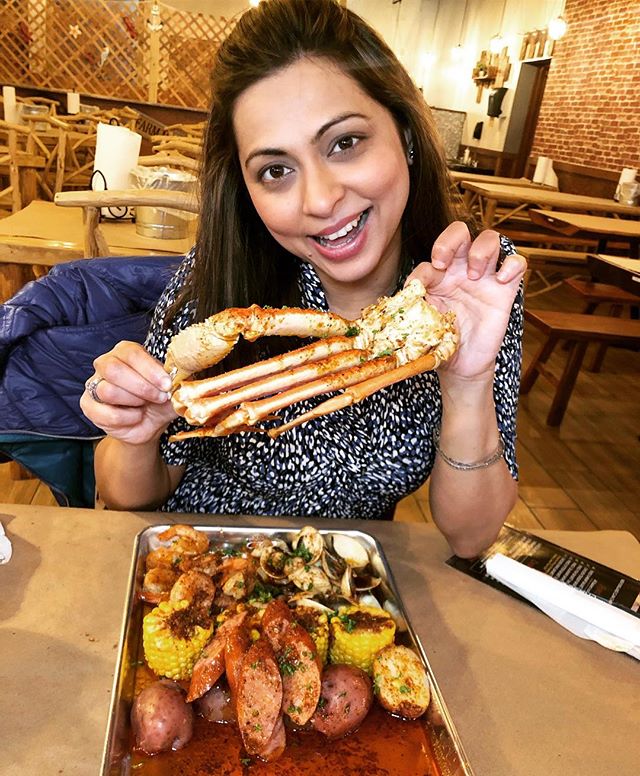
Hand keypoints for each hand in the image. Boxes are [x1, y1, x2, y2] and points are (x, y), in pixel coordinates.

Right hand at [80, 341, 176, 444]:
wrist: (148, 425)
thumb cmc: (158, 401)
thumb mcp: (172, 390)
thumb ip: (177, 381)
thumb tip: (182, 378)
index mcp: (126, 352)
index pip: (132, 353)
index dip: (150, 370)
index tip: (167, 384)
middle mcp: (106, 363)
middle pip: (114, 369)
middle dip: (142, 387)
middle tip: (159, 397)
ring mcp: (94, 384)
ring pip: (108, 391)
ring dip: (134, 402)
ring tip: (144, 406)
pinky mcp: (88, 405)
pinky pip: (104, 412)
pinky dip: (125, 418)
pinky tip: (134, 417)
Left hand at [406, 222, 526, 381]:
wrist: (461, 364)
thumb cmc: (440, 340)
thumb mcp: (422, 322)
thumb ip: (415, 304)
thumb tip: (406, 292)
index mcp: (439, 275)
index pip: (431, 257)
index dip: (423, 269)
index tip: (418, 287)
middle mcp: (461, 270)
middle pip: (460, 232)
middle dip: (449, 240)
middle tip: (443, 263)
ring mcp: (485, 277)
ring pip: (490, 239)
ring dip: (480, 250)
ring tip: (473, 274)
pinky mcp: (506, 289)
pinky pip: (517, 262)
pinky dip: (512, 264)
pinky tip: (501, 280)